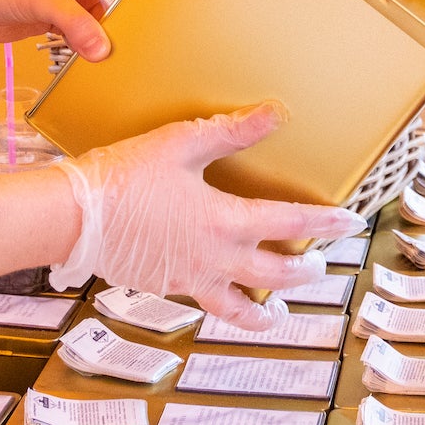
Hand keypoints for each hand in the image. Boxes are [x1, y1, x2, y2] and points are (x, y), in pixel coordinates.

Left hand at [0, 0, 156, 60]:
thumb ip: (76, 24)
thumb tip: (103, 51)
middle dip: (151, 1)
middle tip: (175, 25)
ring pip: (116, 9)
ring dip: (126, 26)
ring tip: (148, 47)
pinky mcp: (66, 15)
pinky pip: (95, 29)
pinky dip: (102, 42)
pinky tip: (112, 59)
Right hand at [52, 104, 361, 326]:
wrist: (73, 217)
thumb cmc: (123, 178)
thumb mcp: (180, 144)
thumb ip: (230, 132)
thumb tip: (273, 114)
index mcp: (224, 220)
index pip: (290, 224)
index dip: (325, 223)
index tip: (350, 223)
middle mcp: (214, 257)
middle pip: (274, 273)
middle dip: (304, 271)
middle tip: (321, 266)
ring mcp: (190, 278)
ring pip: (241, 306)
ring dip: (266, 309)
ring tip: (279, 311)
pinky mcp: (166, 286)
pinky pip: (205, 305)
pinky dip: (224, 309)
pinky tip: (221, 299)